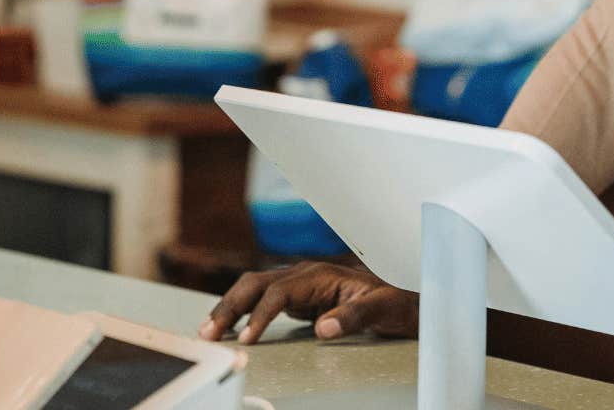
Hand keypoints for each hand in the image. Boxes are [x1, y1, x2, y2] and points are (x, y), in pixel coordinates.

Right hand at [197, 261, 417, 344]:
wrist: (405, 296)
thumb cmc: (396, 300)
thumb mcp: (382, 309)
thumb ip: (353, 317)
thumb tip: (323, 329)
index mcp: (320, 274)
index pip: (278, 293)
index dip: (259, 316)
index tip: (246, 339)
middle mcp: (304, 274)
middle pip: (255, 284)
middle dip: (229, 307)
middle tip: (209, 332)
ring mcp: (299, 284)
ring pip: (253, 289)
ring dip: (229, 307)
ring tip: (208, 329)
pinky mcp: (299, 296)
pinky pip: (262, 300)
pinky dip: (241, 311)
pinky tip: (229, 326)